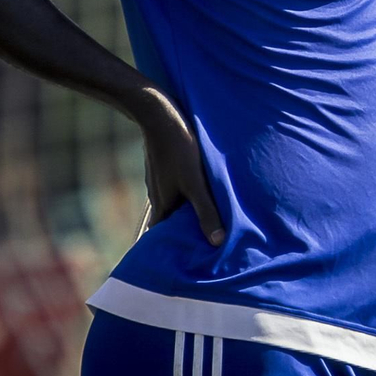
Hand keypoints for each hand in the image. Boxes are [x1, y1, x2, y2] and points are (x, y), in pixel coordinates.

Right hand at [130, 88, 225, 246]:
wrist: (159, 114)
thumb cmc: (179, 149)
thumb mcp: (196, 183)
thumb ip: (206, 212)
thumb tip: (217, 243)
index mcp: (163, 206)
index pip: (165, 238)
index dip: (176, 249)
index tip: (192, 261)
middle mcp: (159, 196)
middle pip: (173, 221)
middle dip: (188, 230)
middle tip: (211, 240)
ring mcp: (162, 181)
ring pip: (178, 202)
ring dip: (193, 210)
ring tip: (216, 216)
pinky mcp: (168, 166)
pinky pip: (180, 186)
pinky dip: (192, 193)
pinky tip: (207, 188)